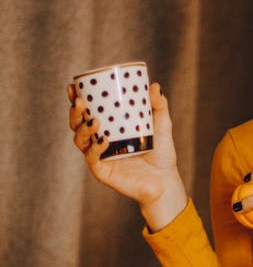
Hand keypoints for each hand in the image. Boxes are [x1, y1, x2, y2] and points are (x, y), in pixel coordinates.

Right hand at [68, 82, 187, 230]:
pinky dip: (95, 148)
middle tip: (79, 101)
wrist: (165, 181)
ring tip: (94, 121)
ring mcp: (100, 156)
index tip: (74, 86)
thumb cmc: (162, 153)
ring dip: (82, 129)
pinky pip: (92, 158)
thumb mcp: (162, 126)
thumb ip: (159, 106)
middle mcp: (100, 141)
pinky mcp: (102, 171)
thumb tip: (154, 86)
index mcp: (110, 128)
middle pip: (78, 124)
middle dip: (74, 112)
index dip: (77, 99)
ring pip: (80, 140)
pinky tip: (103, 141)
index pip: (88, 111)